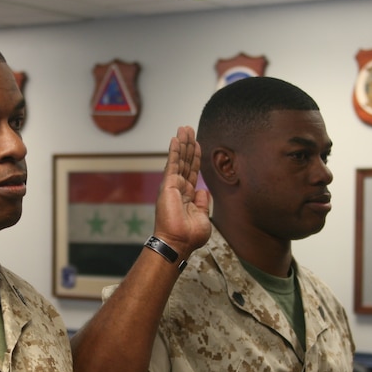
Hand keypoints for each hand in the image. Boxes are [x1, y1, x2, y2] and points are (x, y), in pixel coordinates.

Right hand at [152, 126, 210, 257]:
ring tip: (184, 128)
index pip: (192, 171)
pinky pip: (172, 164)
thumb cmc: (189, 236)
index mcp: (187, 196)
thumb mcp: (203, 218)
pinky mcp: (168, 185)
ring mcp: (172, 186)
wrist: (178, 243)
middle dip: (188, 144)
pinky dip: (174, 150)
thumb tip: (202, 190)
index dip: (195, 157)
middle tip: (188, 128)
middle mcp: (178, 189)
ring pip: (179, 159)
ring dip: (182, 143)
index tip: (196, 143)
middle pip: (185, 161)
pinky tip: (175, 138)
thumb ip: (202, 203)